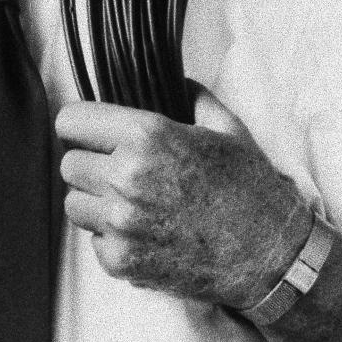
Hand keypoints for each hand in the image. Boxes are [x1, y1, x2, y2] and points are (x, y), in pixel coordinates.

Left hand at [56, 93, 311, 311]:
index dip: (82, 127)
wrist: (272, 257)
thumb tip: (176, 80)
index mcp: (147, 136)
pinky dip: (112, 238)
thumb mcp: (228, 129)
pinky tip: (146, 232)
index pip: (70, 121)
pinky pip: (93, 241)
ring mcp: (121, 223)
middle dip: (90, 165)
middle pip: (68, 164)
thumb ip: (192, 97)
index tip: (92, 134)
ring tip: (133, 203)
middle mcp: (126, 178)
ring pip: (74, 204)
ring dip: (96, 203)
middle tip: (120, 172)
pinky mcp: (122, 261)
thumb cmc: (252, 190)